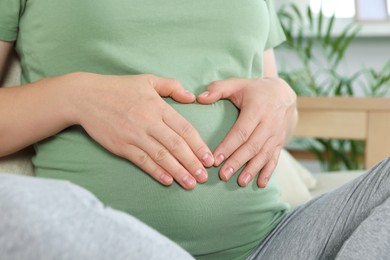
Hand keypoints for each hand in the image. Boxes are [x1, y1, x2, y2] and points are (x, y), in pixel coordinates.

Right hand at [67, 73, 213, 189]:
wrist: (85, 97)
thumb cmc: (118, 87)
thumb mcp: (147, 80)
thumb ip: (172, 86)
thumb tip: (192, 97)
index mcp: (158, 107)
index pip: (185, 129)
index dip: (199, 146)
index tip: (209, 158)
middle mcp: (149, 122)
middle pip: (176, 146)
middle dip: (193, 163)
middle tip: (204, 177)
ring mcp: (134, 135)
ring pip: (161, 156)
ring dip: (178, 172)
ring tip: (191, 183)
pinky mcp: (121, 146)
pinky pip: (142, 161)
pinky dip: (156, 172)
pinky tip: (167, 181)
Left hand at [197, 77, 296, 187]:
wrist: (284, 94)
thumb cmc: (254, 90)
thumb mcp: (237, 84)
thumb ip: (218, 89)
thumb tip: (199, 98)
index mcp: (257, 109)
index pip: (241, 131)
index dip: (228, 146)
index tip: (215, 159)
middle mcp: (269, 123)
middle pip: (252, 146)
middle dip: (237, 161)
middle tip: (223, 175)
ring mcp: (276, 135)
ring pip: (264, 154)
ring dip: (252, 169)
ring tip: (240, 182)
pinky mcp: (280, 142)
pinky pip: (275, 158)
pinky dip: (268, 172)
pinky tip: (260, 184)